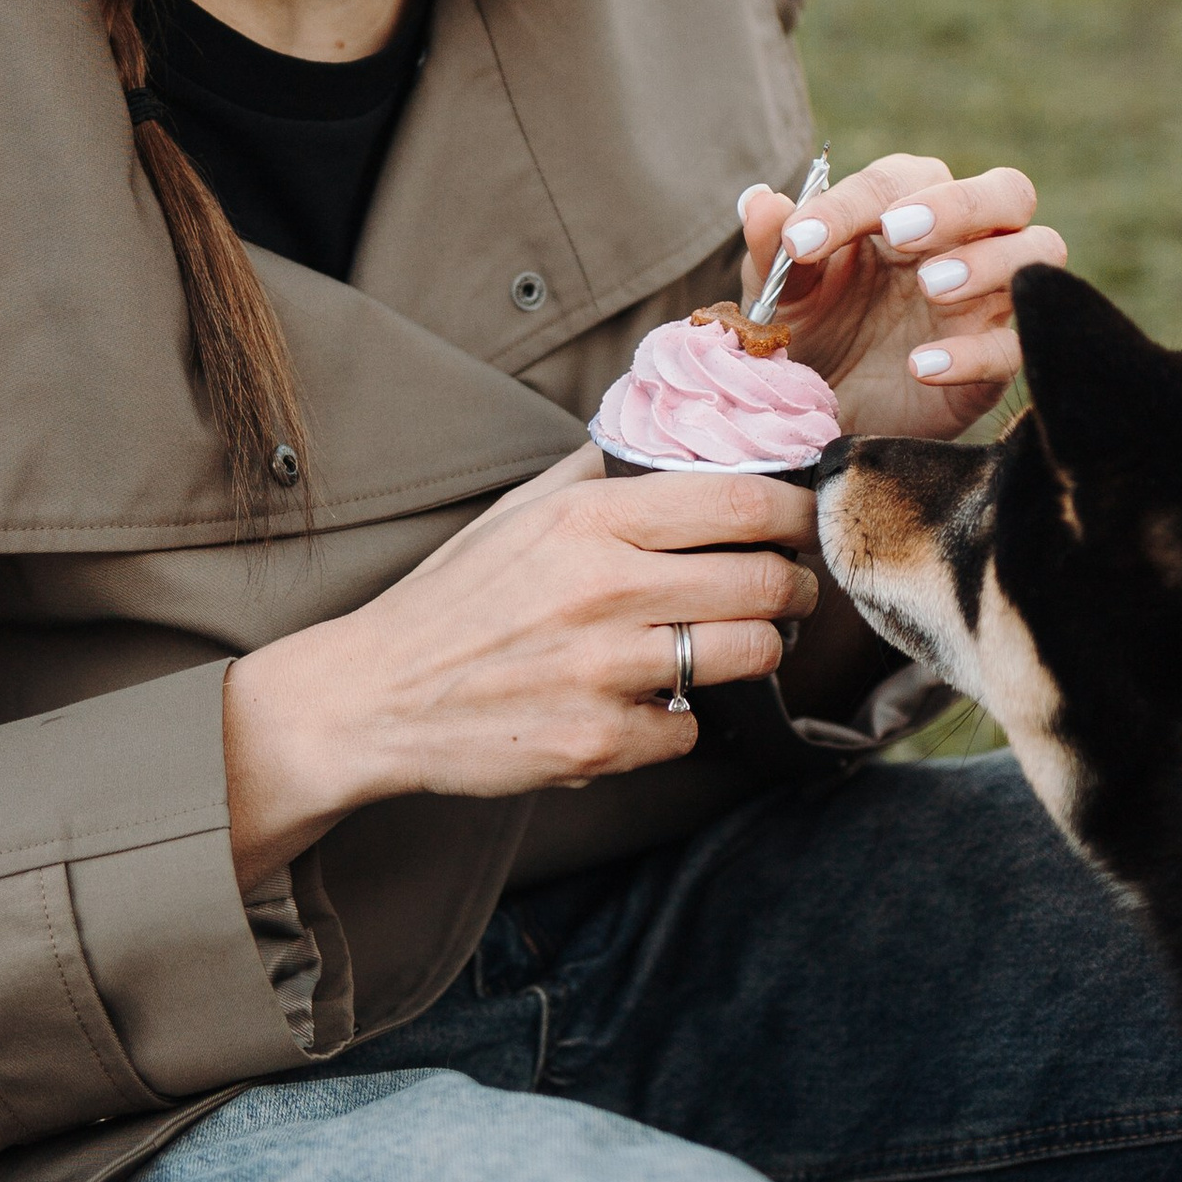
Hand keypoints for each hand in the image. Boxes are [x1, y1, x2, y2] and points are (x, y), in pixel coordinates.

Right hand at [223, 447, 817, 880]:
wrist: (373, 696)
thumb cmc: (451, 601)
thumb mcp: (516, 513)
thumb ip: (595, 477)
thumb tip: (667, 441)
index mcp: (591, 520)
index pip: (744, 501)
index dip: (798, 512)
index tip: (809, 521)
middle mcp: (606, 588)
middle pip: (767, 581)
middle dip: (798, 588)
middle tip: (795, 591)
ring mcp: (606, 669)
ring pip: (751, 654)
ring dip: (757, 651)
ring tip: (736, 645)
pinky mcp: (600, 740)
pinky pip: (690, 730)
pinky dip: (678, 722)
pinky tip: (646, 705)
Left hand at [737, 156, 1067, 440]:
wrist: (823, 415)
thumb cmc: (813, 331)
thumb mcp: (782, 291)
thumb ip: (773, 245)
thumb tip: (759, 200)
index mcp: (908, 208)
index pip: (901, 180)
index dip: (851, 204)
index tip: (800, 242)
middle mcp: (963, 241)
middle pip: (1007, 191)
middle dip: (957, 205)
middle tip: (899, 233)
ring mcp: (987, 300)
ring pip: (1038, 252)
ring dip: (989, 261)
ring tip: (932, 287)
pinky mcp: (996, 362)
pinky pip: (1016, 345)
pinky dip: (975, 352)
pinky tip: (923, 365)